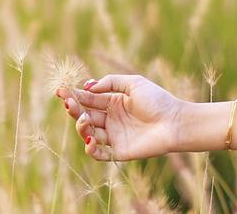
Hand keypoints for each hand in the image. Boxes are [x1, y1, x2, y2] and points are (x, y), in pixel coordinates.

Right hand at [56, 74, 184, 160]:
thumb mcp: (134, 83)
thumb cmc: (158, 100)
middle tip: (68, 103)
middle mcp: (110, 119)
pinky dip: (91, 148)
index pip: (88, 99)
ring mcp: (113, 136)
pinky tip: (91, 139)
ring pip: (88, 133)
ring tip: (84, 119)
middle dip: (74, 109)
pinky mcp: (119, 151)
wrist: (176, 122)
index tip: (60, 90)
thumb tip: (88, 87)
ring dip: (81, 126)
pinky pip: (99, 153)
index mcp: (112, 103)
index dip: (73, 95)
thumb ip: (110, 82)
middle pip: (84, 114)